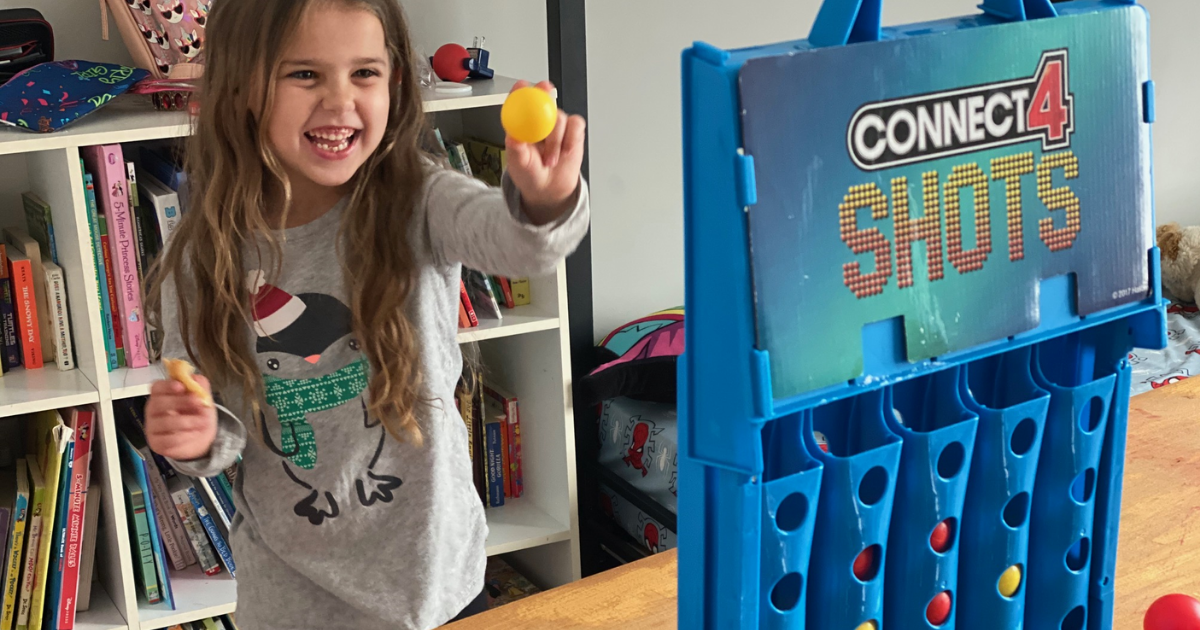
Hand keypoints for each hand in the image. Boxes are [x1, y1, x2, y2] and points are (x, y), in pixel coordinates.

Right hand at [145, 376, 217, 460]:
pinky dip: (186, 436)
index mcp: (162, 396)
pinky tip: (194, 434)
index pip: (157, 388)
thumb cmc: (196, 416)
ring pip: (166, 422)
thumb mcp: (203, 398)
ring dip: (189, 421)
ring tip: (203, 421)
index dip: (167, 386)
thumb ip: (200, 386)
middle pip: (159, 403)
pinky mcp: (157, 443)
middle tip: (199, 402)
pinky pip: (169, 439)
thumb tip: (195, 378)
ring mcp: (153, 428)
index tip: (181, 386)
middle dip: (181, 402)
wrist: (201, 439)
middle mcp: (153, 411)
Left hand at [504, 80, 585, 223]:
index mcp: (520, 124)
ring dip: (556, 140)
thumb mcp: (519, 164)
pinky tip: (564, 151)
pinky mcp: (573, 130)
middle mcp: (539, 120)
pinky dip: (571, 139)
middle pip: (543, 98)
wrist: (550, 189)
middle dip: (544, 92)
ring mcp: (557, 124)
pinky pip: (575, 125)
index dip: (520, 90)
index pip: (519, 102)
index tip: (521, 85)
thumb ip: (516, 150)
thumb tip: (512, 137)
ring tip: (550, 159)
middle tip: (545, 91)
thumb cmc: (530, 174)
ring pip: (560, 117)